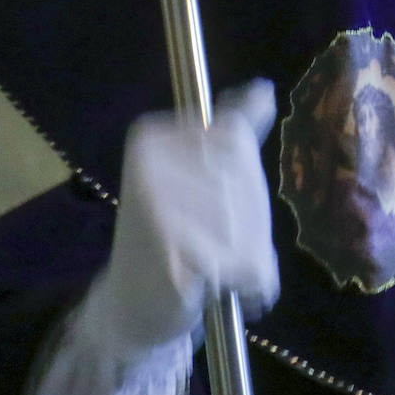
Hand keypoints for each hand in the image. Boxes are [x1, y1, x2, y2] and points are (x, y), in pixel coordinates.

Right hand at [78, 79, 279, 363]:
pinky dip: (250, 286)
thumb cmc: (176, 236)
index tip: (227, 209)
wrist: (130, 307)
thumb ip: (231, 130)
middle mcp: (150, 164)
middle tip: (227, 250)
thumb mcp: (202, 174)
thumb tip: (264, 88)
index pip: (236, 138)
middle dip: (252, 225)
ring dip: (253, 259)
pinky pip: (246, 264)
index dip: (246, 182)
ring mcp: (158, 210)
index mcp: (152, 137)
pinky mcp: (172, 257)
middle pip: (245, 183)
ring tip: (224, 272)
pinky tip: (222, 291)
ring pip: (250, 226)